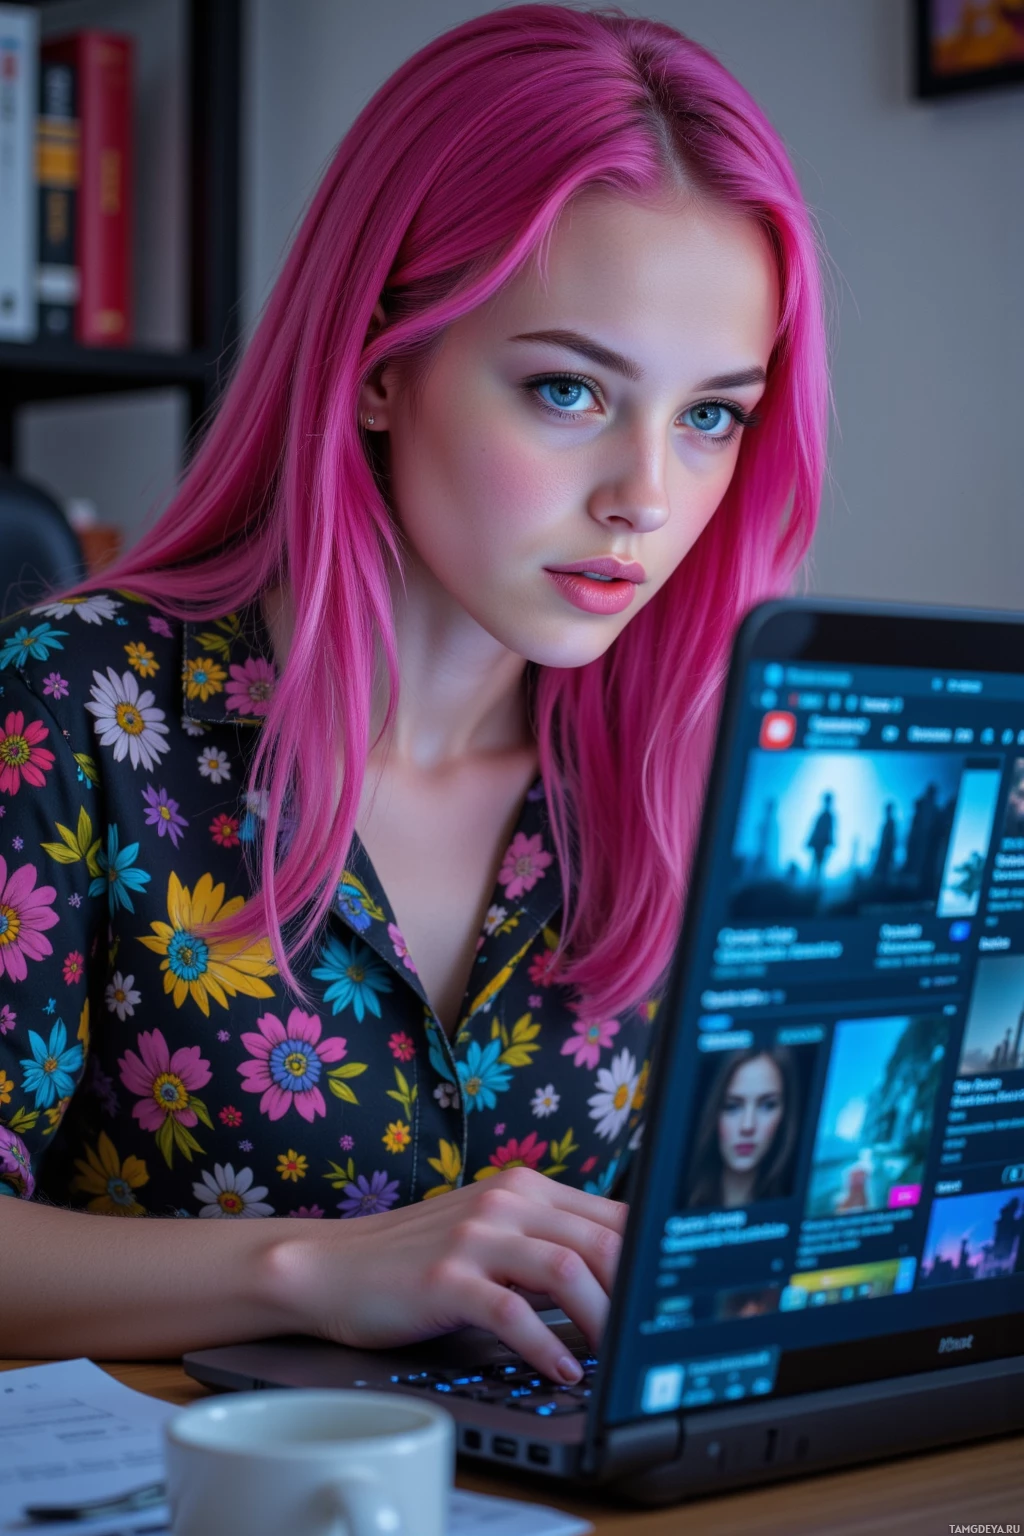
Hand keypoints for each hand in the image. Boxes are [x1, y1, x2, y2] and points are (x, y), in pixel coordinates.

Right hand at [275, 1167, 626, 1383]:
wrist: (334, 1266)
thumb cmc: (416, 1258)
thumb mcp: (490, 1234)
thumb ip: (547, 1245)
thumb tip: (618, 1283)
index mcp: (524, 1188)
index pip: (611, 1215)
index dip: (650, 1258)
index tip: (670, 1299)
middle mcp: (505, 1201)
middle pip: (600, 1240)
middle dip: (636, 1293)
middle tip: (650, 1335)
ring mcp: (475, 1236)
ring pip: (567, 1269)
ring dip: (600, 1318)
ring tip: (614, 1356)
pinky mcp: (447, 1277)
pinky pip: (512, 1312)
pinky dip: (545, 1346)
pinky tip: (560, 1370)